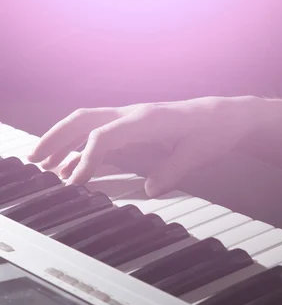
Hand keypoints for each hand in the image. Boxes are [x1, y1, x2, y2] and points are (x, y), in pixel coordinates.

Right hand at [28, 97, 256, 196]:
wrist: (225, 116)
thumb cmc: (214, 130)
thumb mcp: (199, 153)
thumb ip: (173, 170)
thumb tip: (150, 190)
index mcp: (149, 119)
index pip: (105, 135)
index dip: (86, 158)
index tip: (75, 182)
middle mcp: (134, 114)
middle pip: (84, 120)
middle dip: (56, 138)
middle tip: (34, 162)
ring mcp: (132, 119)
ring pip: (87, 124)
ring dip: (63, 141)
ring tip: (42, 165)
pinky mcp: (134, 128)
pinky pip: (100, 134)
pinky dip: (81, 149)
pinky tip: (72, 166)